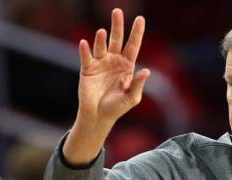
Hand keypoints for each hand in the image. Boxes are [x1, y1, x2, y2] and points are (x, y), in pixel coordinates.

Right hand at [77, 8, 149, 122]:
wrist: (98, 116)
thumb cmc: (117, 107)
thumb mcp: (131, 98)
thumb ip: (138, 84)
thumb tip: (147, 71)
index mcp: (127, 66)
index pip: (133, 46)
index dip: (136, 33)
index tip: (140, 18)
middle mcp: (114, 61)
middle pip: (116, 40)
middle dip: (117, 26)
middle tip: (117, 11)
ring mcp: (100, 63)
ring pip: (101, 46)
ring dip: (101, 39)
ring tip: (102, 32)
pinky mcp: (87, 69)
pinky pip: (86, 57)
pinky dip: (85, 50)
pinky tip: (85, 43)